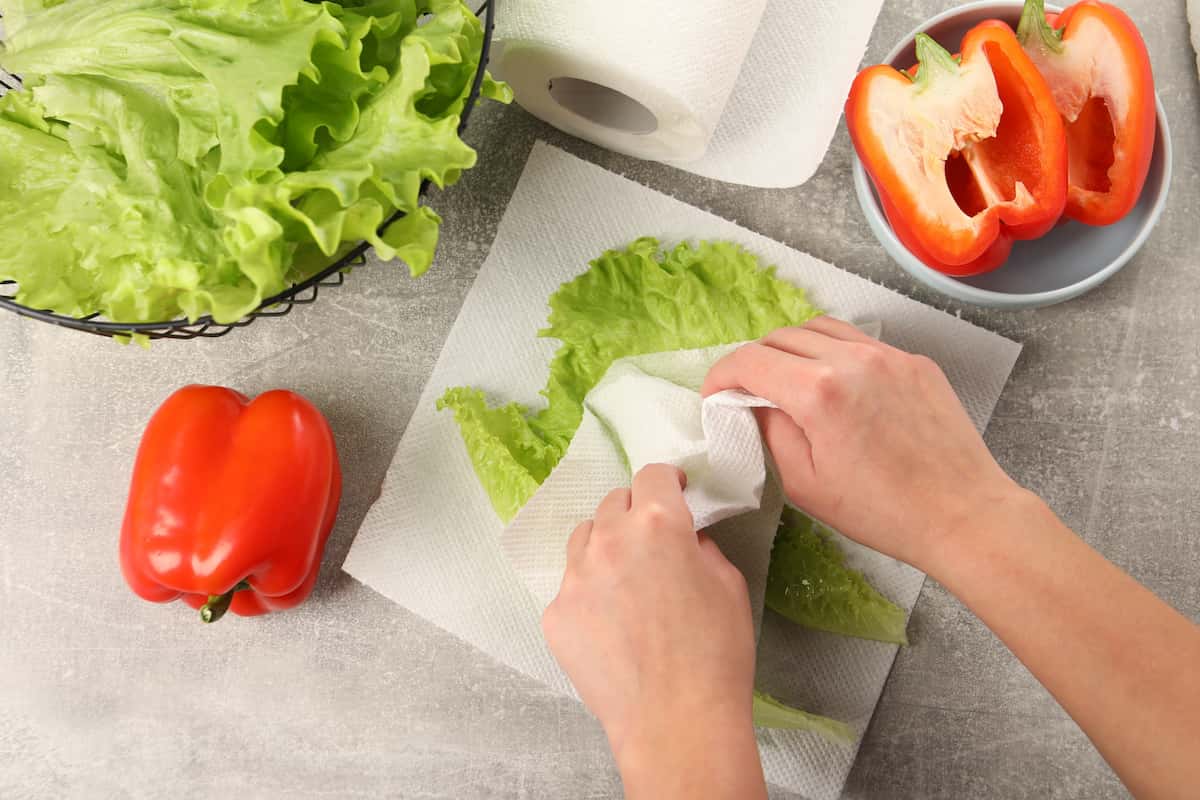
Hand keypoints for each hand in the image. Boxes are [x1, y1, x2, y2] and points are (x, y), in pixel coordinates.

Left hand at [542, 464, 765, 799]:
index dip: (665, 480)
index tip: (672, 489)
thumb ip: (701, 548)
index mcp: (658, 524)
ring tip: (625, 580)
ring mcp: (575, 578)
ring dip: (605, 546)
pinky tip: (611, 624)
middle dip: (634, 512)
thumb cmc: (716, 655)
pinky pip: (571, 587)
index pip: (651, 476)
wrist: (676, 722)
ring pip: (584, 539)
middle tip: (651, 540)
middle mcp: (609, 540)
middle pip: (613, 503)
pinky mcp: (556, 615)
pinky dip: (590, 593)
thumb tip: (684, 541)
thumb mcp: (729, 586)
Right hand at [702, 316, 1018, 569]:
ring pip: (820, 329)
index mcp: (818, 392)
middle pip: (780, 337)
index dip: (721, 376)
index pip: (749, 360)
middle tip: (749, 393)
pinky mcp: (914, 362)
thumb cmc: (884, 511)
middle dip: (755, 362)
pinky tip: (837, 388)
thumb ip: (770, 432)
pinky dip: (835, 355)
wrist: (962, 514)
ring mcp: (888, 355)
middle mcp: (852, 360)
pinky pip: (860, 342)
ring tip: (790, 383)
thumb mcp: (805, 483)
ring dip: (793, 350)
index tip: (716, 395)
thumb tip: (753, 404)